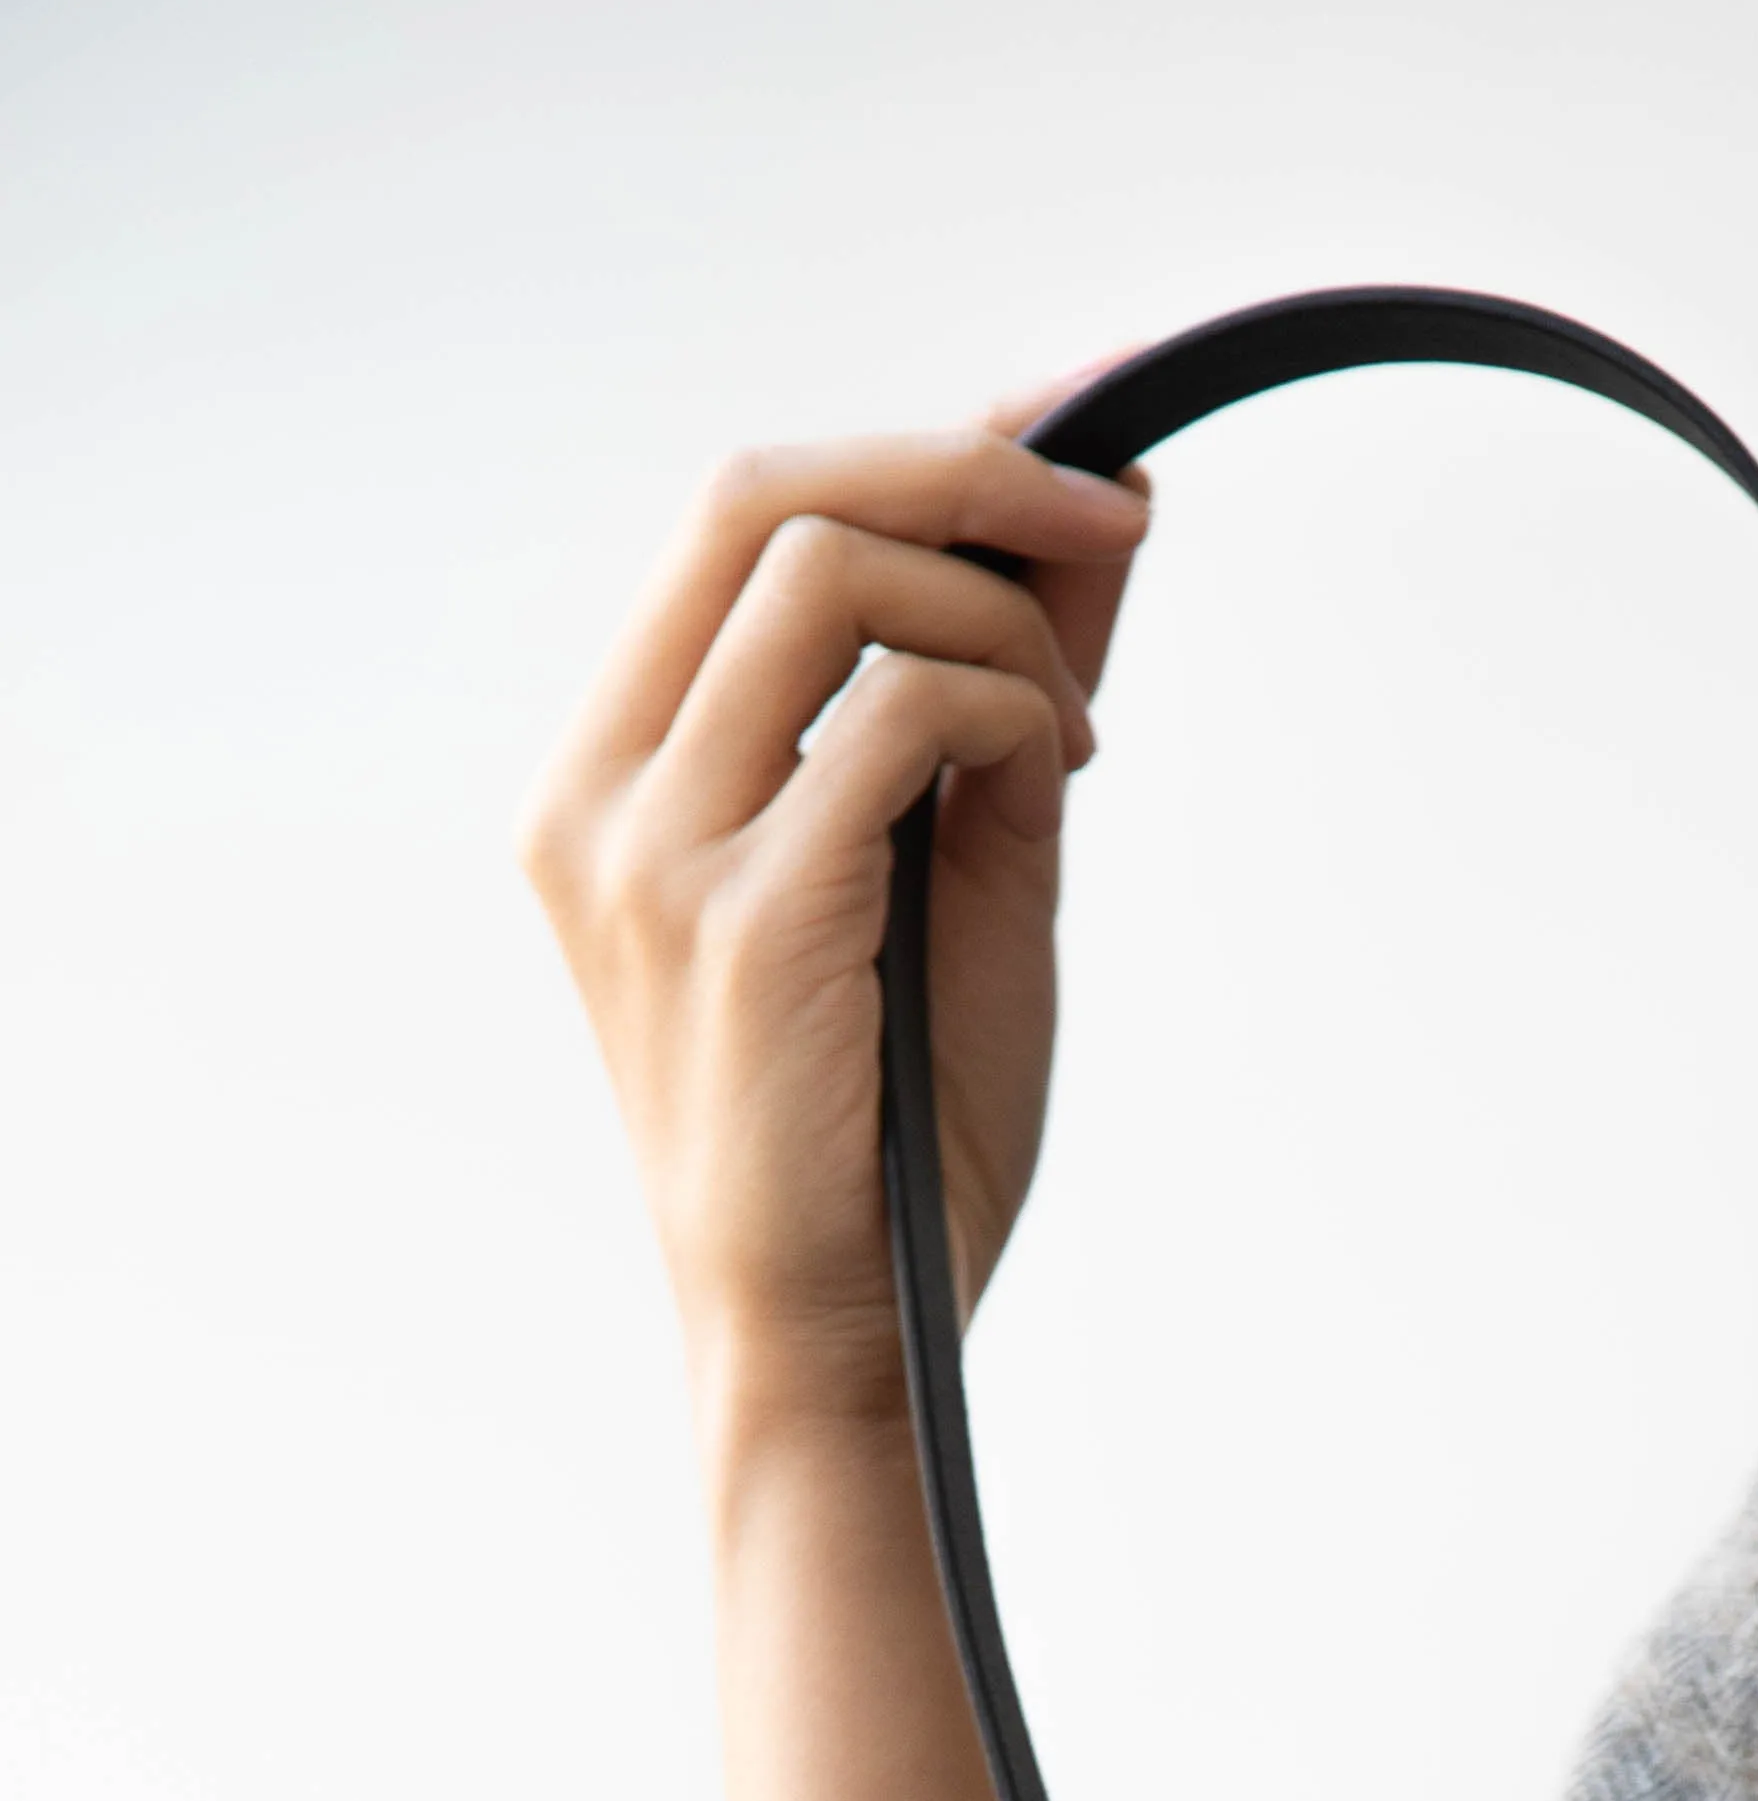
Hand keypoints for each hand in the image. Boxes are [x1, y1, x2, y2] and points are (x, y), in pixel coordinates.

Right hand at [519, 407, 1150, 1419]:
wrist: (842, 1348)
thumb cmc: (894, 1145)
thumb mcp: (956, 874)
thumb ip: (996, 699)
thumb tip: (1090, 527)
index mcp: (616, 779)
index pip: (738, 517)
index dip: (914, 453)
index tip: (1066, 460)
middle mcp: (602, 798)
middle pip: (761, 495)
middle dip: (959, 471)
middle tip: (1111, 515)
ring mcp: (655, 856)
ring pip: (829, 576)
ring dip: (997, 614)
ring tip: (1072, 736)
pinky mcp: (744, 921)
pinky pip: (898, 718)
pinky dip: (1007, 713)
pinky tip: (1052, 786)